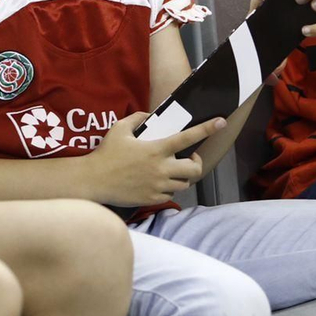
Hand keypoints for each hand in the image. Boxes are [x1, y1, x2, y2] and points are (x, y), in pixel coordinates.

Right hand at [86, 112, 224, 206]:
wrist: (93, 181)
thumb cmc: (106, 153)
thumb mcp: (120, 129)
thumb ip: (137, 119)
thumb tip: (149, 116)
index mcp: (156, 149)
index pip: (187, 138)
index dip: (207, 129)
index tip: (221, 122)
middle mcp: (161, 168)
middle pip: (194, 169)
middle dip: (196, 164)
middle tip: (189, 160)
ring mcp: (157, 186)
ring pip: (184, 184)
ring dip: (182, 177)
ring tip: (172, 172)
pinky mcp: (152, 199)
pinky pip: (169, 195)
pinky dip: (168, 189)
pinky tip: (158, 183)